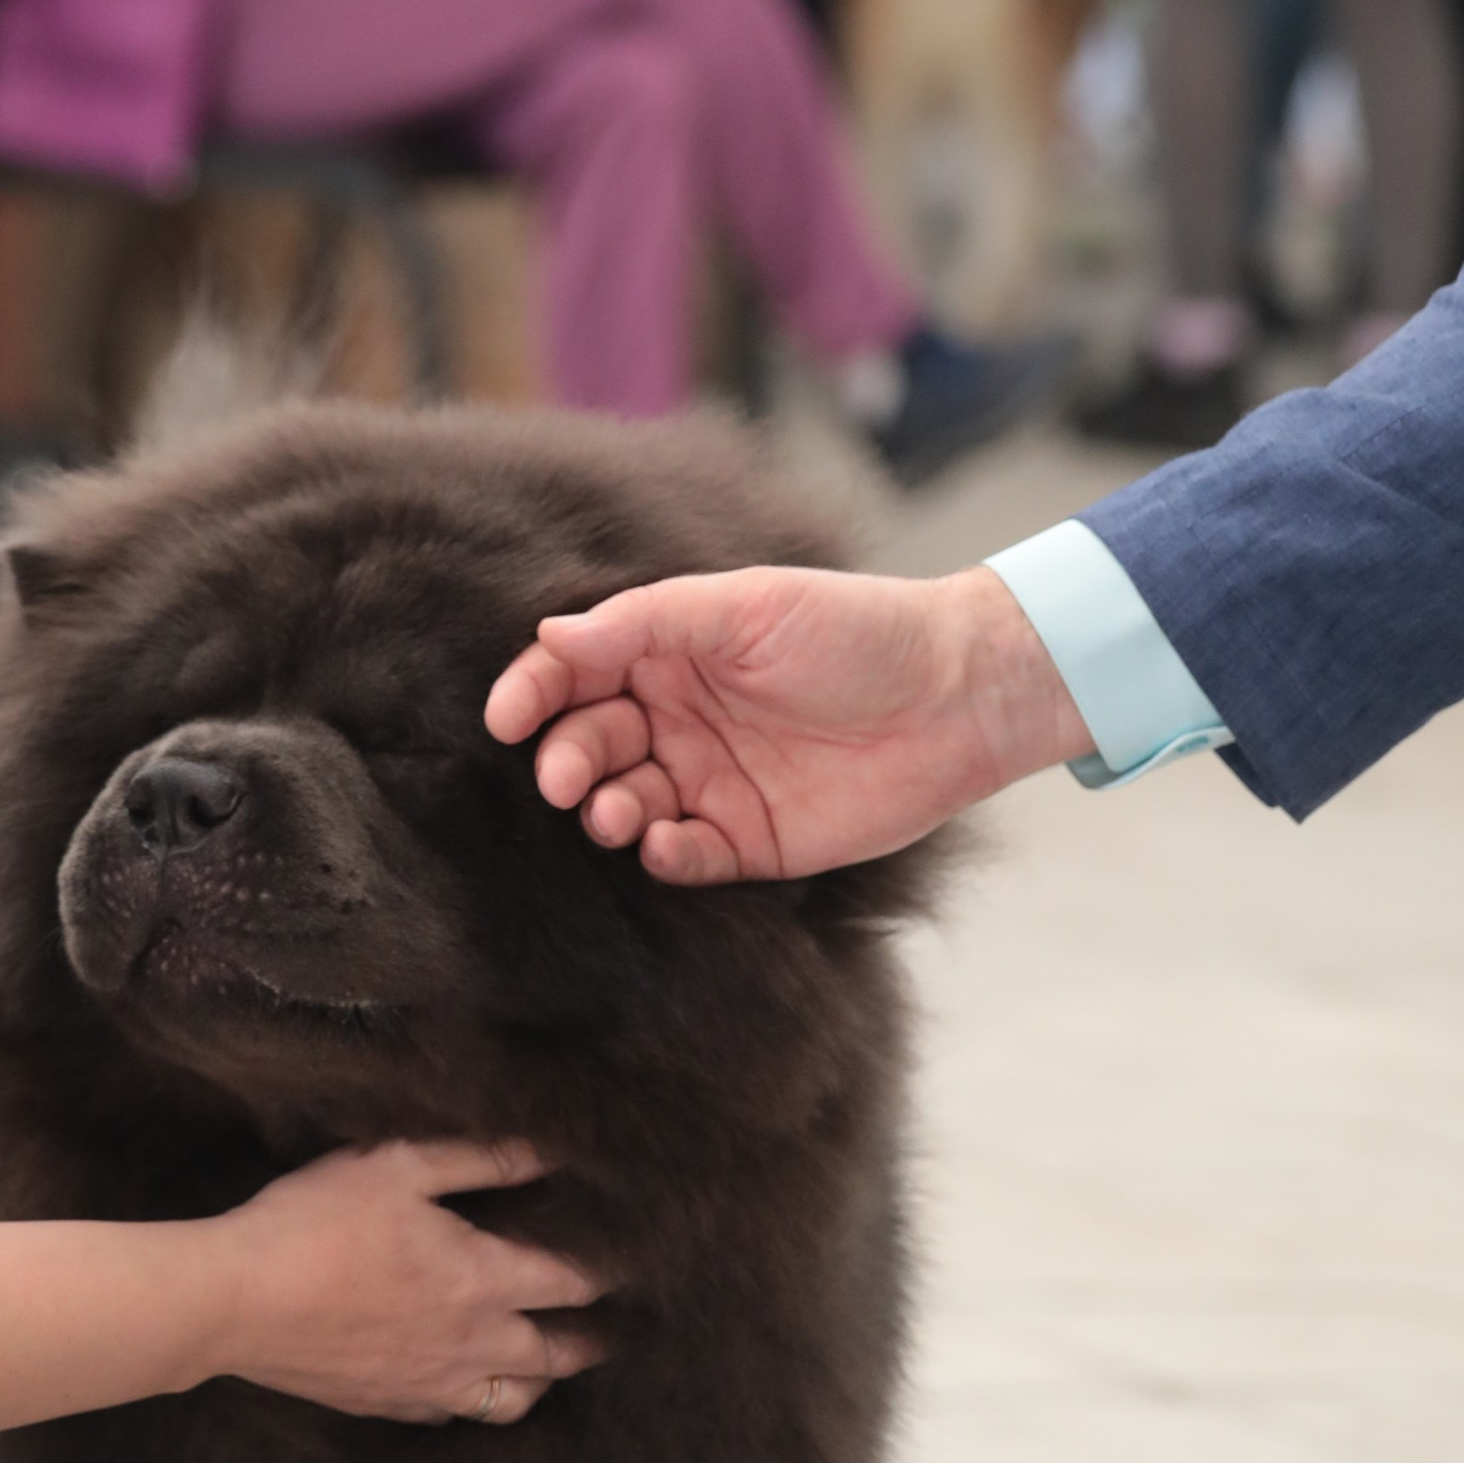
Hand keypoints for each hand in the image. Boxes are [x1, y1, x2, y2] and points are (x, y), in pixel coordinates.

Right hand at [209, 1136, 602, 1422]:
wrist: (237, 1301)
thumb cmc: (316, 1222)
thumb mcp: (398, 1166)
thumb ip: (478, 1159)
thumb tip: (546, 1150)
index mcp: (482, 1280)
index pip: (573, 1282)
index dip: (608, 1270)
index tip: (630, 1260)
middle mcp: (471, 1344)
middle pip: (559, 1356)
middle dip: (592, 1339)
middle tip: (612, 1327)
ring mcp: (431, 1385)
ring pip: (514, 1400)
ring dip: (542, 1379)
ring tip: (548, 1360)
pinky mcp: (389, 1405)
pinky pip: (456, 1414)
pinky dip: (478, 1399)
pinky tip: (470, 1381)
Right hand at [485, 562, 1091, 886]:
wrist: (957, 695)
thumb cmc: (856, 630)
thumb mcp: (745, 606)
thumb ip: (645, 622)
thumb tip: (549, 634)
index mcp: (671, 650)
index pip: (576, 671)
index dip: (533, 691)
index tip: (506, 717)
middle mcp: (680, 715)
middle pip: (590, 741)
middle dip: (566, 760)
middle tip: (564, 778)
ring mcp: (712, 779)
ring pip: (628, 803)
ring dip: (608, 809)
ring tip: (618, 812)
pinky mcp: (749, 839)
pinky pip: (684, 857)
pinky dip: (662, 854)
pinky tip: (664, 843)